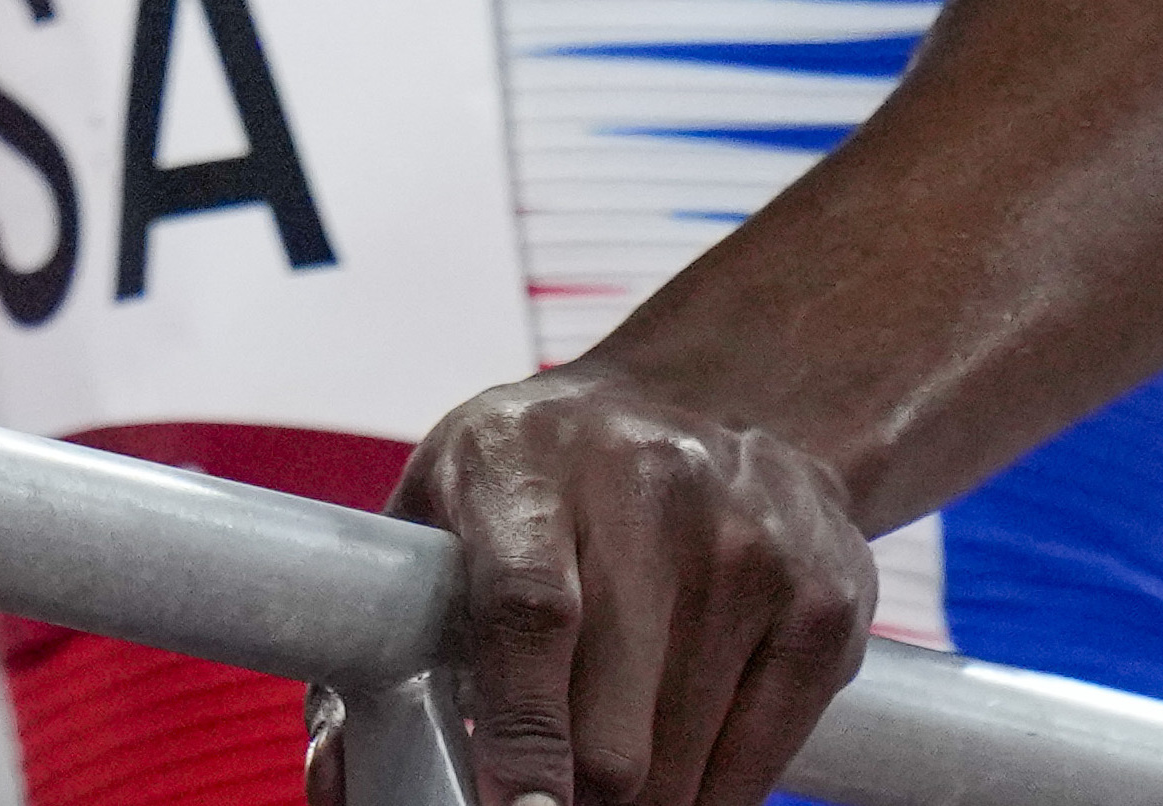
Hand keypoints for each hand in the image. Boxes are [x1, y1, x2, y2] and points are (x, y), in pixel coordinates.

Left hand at [387, 363, 874, 805]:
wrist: (717, 398)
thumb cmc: (543, 470)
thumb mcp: (442, 501)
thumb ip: (386, 630)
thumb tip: (337, 770)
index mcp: (524, 463)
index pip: (530, 611)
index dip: (522, 731)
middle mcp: (649, 493)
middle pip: (615, 723)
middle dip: (576, 798)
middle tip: (544, 802)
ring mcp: (750, 549)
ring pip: (688, 759)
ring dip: (642, 800)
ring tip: (599, 777)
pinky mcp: (825, 603)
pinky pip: (763, 754)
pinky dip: (714, 790)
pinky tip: (678, 763)